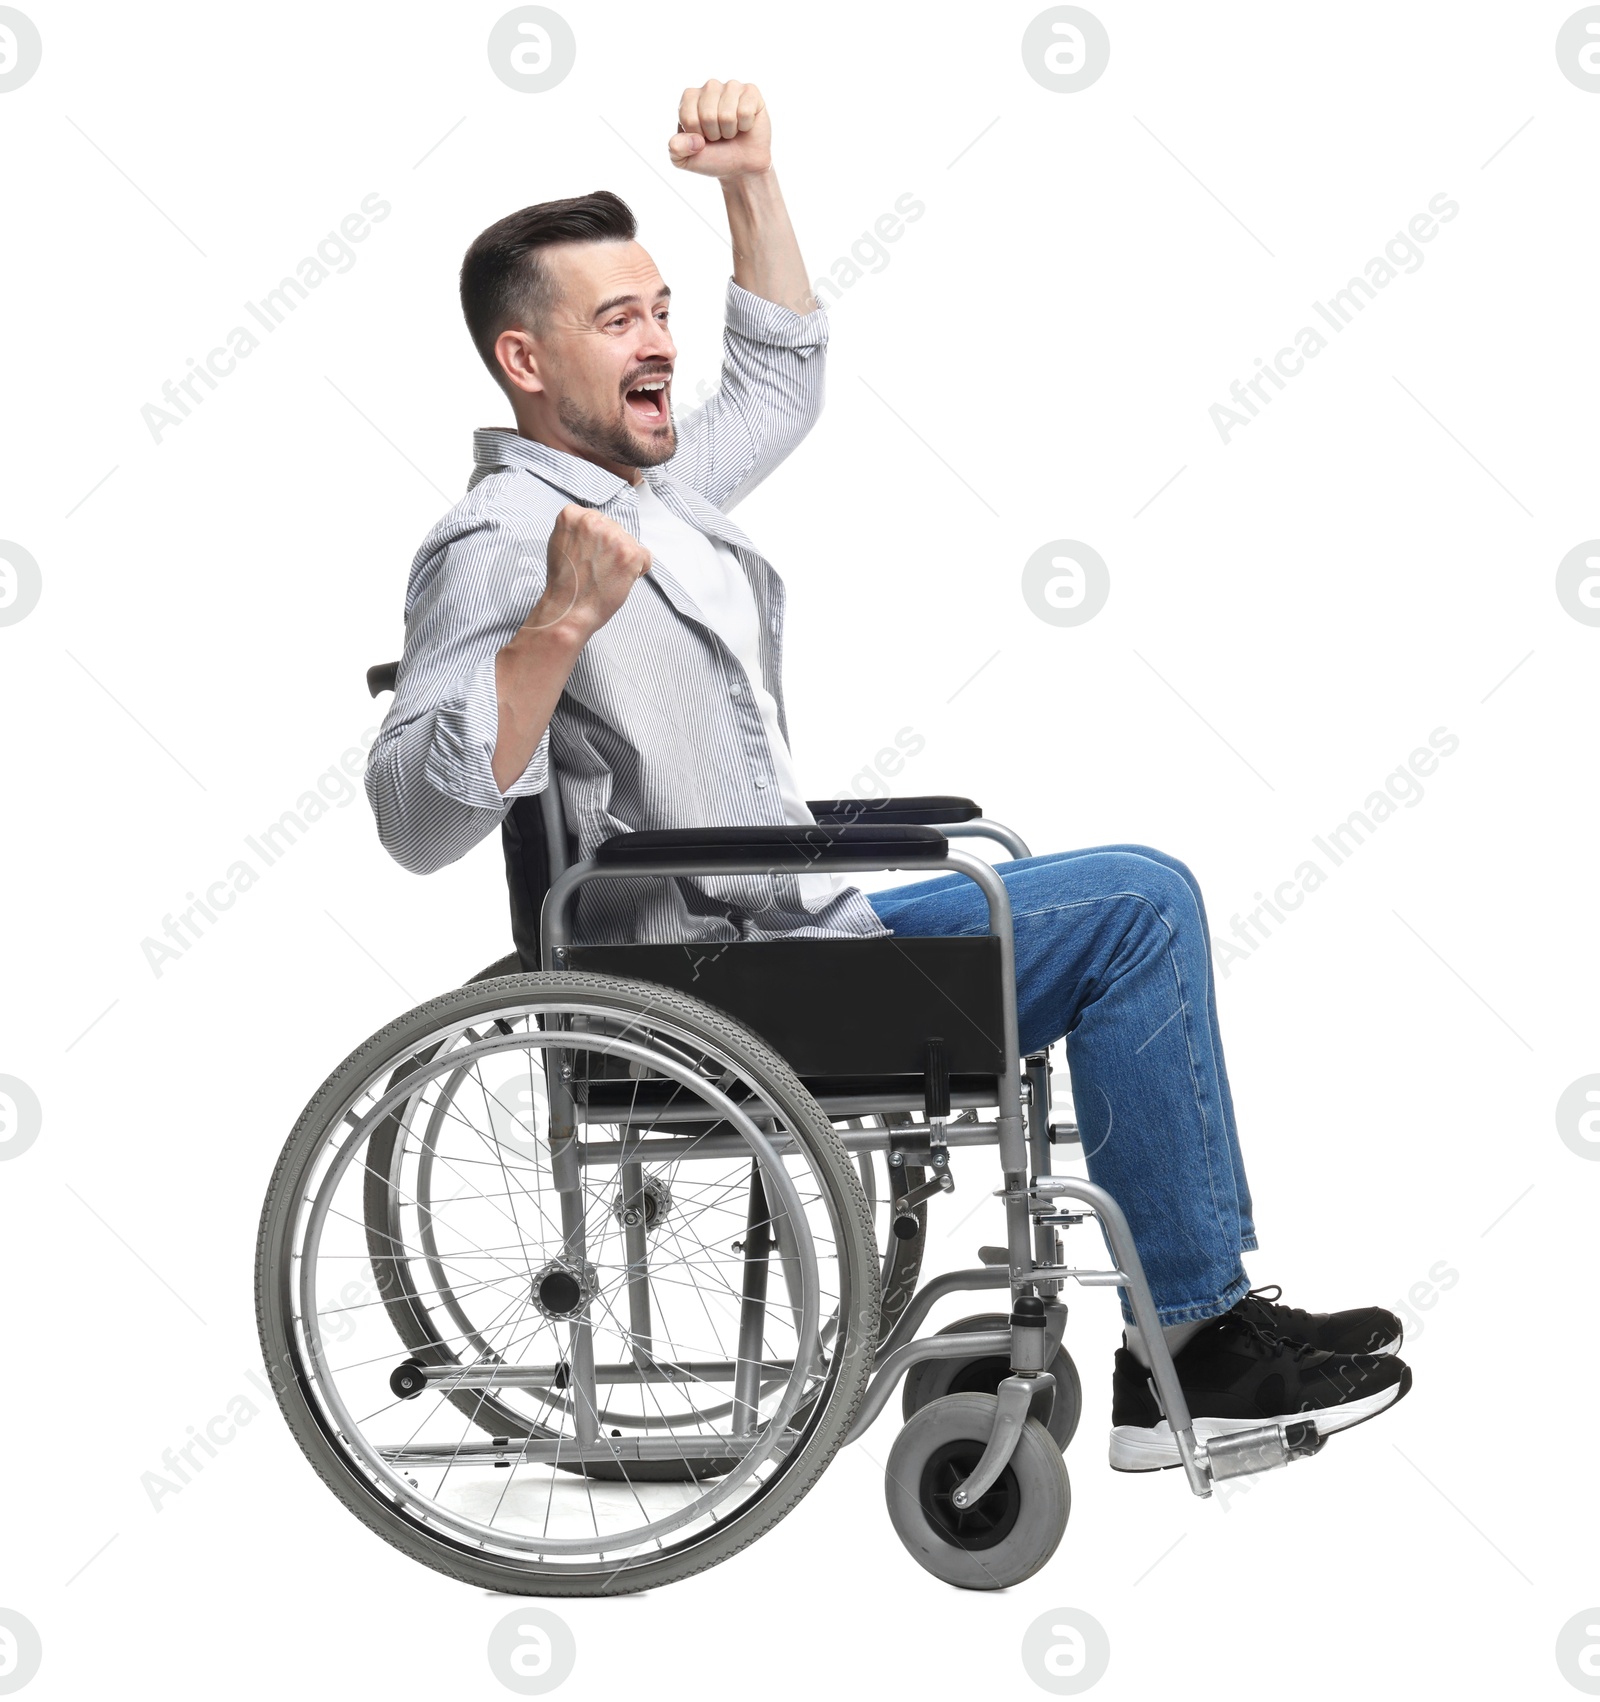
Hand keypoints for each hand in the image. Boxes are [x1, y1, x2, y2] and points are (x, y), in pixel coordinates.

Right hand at [525, 503, 650, 644]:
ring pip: (630, 542)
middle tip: (596, 568)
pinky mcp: (630, 553)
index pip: (596, 519)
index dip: (596, 540)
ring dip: (623, 559)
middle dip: (610, 548)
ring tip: (605, 575)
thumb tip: (596, 525)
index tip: (588, 555)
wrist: (568, 610)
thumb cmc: (565, 583)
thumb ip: (577, 529)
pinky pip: (645, 557)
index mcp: (572, 514)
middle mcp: (593, 521)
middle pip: (615, 529)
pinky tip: (619, 579)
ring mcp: (613, 536)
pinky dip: (638, 570)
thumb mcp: (560, 542)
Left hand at [668, 80, 771, 178]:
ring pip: (727, 114)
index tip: (703, 138)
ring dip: (730, 131)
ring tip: (731, 130)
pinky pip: (745, 111)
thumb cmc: (712, 158)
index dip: (697, 136)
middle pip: (707, 114)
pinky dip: (745, 126)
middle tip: (719, 136)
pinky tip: (745, 125)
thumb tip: (693, 139)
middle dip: (714, 134)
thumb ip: (676, 150)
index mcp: (689, 98)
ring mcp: (731, 87)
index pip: (688, 117)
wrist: (741, 167)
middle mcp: (709, 87)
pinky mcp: (751, 92)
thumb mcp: (684, 160)